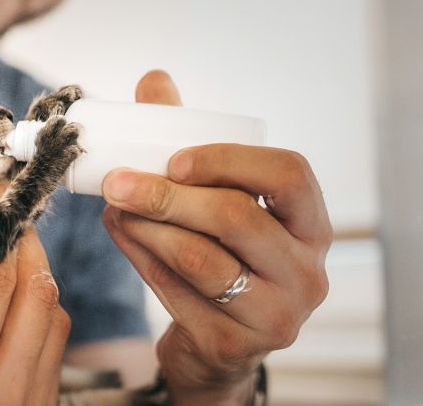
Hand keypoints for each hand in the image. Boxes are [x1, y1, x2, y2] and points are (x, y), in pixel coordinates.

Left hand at [102, 70, 330, 404]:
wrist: (217, 341)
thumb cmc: (221, 252)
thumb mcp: (219, 200)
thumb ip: (191, 141)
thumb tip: (154, 79)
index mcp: (310, 223)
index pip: (290, 174)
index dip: (230, 160)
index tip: (175, 159)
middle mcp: (305, 271)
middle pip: (237, 218)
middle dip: (166, 195)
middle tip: (115, 180)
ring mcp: (275, 315)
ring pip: (201, 259)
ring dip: (146, 226)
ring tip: (112, 204)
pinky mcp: (233, 344)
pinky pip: (177, 294)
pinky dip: (139, 258)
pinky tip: (119, 231)